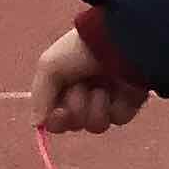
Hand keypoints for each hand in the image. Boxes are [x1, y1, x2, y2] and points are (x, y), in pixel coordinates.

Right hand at [33, 28, 147, 136]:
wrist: (118, 42)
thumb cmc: (79, 50)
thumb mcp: (50, 67)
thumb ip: (40, 97)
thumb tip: (38, 124)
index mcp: (65, 85)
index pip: (55, 117)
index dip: (56, 120)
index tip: (59, 112)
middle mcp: (86, 94)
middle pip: (74, 124)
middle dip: (75, 107)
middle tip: (81, 88)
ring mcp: (109, 100)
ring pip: (95, 126)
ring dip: (94, 108)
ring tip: (100, 87)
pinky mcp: (130, 103)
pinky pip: (118, 119)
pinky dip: (115, 106)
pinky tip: (119, 87)